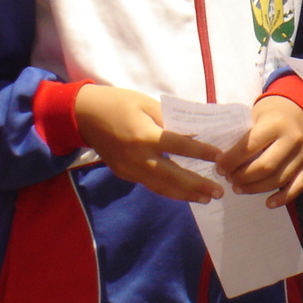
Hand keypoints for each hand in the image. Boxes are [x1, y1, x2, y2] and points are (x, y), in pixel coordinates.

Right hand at [74, 84, 222, 202]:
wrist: (82, 115)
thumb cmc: (119, 103)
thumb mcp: (148, 104)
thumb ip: (171, 121)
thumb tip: (195, 134)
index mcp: (145, 136)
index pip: (180, 146)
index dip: (201, 152)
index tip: (220, 157)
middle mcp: (137, 157)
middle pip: (172, 176)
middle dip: (197, 186)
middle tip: (219, 193)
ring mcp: (128, 169)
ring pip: (161, 187)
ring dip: (185, 195)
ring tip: (206, 199)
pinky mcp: (123, 174)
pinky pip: (150, 185)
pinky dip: (168, 190)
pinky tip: (184, 192)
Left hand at [215, 95, 302, 207]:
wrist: (297, 109)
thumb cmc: (269, 115)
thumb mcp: (254, 117)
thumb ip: (242, 138)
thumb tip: (223, 164)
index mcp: (276, 124)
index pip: (249, 147)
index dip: (231, 161)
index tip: (219, 168)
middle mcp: (294, 138)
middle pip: (265, 167)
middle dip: (242, 177)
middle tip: (229, 179)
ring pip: (279, 180)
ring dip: (255, 189)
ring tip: (239, 188)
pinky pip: (298, 186)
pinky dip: (283, 198)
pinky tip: (268, 203)